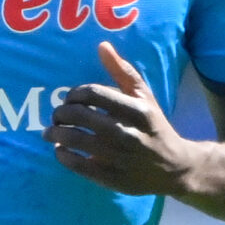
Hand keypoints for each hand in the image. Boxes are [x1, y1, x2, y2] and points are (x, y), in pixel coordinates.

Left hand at [42, 41, 199, 195]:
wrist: (174, 167)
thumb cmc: (154, 126)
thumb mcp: (144, 96)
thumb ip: (122, 71)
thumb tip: (102, 46)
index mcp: (137, 109)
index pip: (94, 94)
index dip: (75, 94)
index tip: (70, 98)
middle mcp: (128, 133)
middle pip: (80, 116)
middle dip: (60, 113)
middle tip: (56, 115)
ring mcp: (119, 157)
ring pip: (75, 141)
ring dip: (55, 134)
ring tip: (50, 132)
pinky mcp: (112, 178)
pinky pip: (78, 165)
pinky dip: (63, 156)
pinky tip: (60, 150)